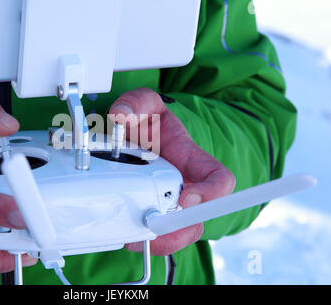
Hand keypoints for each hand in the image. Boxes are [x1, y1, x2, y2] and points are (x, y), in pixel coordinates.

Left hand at [109, 88, 235, 255]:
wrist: (138, 134)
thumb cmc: (149, 121)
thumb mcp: (144, 103)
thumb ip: (136, 102)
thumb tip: (122, 114)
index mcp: (191, 159)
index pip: (220, 178)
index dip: (212, 193)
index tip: (186, 198)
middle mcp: (186, 185)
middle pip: (198, 219)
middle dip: (178, 229)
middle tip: (152, 226)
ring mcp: (170, 201)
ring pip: (178, 233)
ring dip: (161, 241)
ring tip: (135, 237)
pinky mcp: (153, 211)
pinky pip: (157, 235)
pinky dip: (145, 240)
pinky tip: (127, 235)